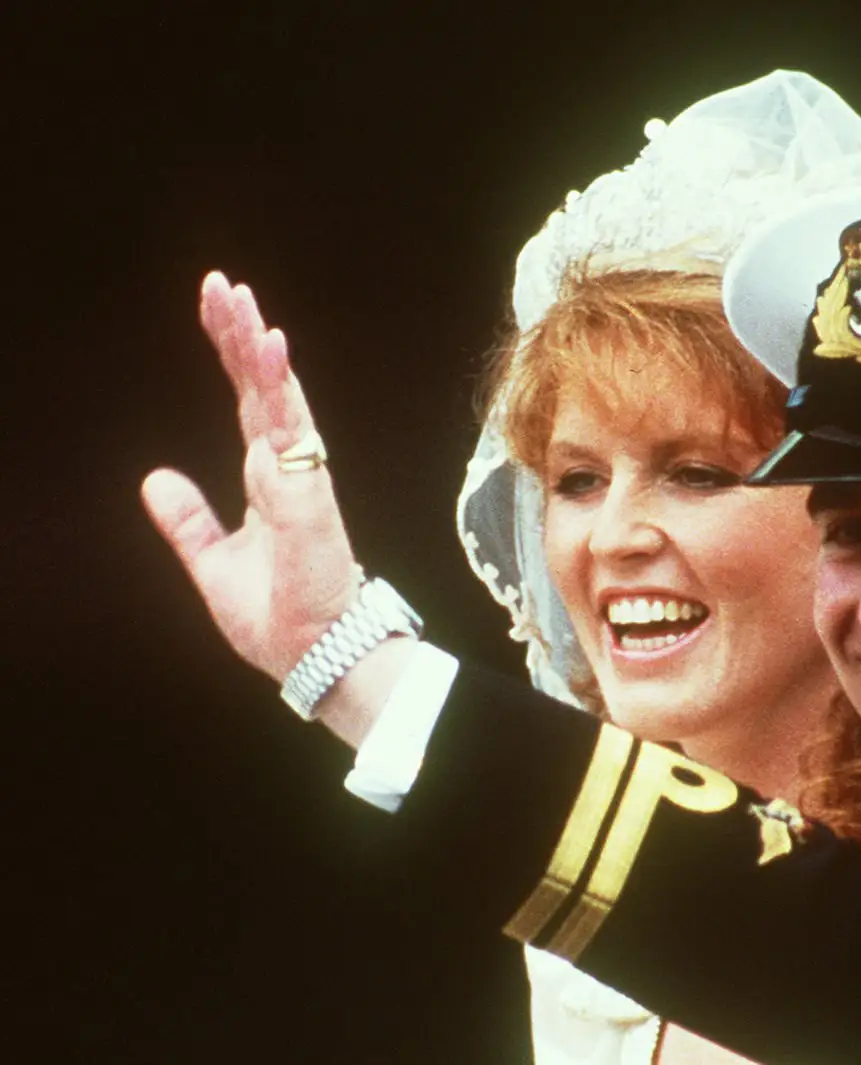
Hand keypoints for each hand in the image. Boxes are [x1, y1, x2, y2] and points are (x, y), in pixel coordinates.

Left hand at [142, 272, 358, 683]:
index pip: (246, 401)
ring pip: (277, 394)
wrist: (311, 654)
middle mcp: (286, 467)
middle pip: (260, 385)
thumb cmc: (278, 615)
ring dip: (258, 344)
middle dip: (240, 333)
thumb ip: (188, 520)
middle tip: (221, 284)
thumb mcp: (213, 563)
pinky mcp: (307, 490)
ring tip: (240, 298)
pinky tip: (270, 343)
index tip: (216, 307)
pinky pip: (290, 427)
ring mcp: (299, 474)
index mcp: (267, 478)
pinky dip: (279, 383)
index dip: (231, 353)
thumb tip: (154, 478)